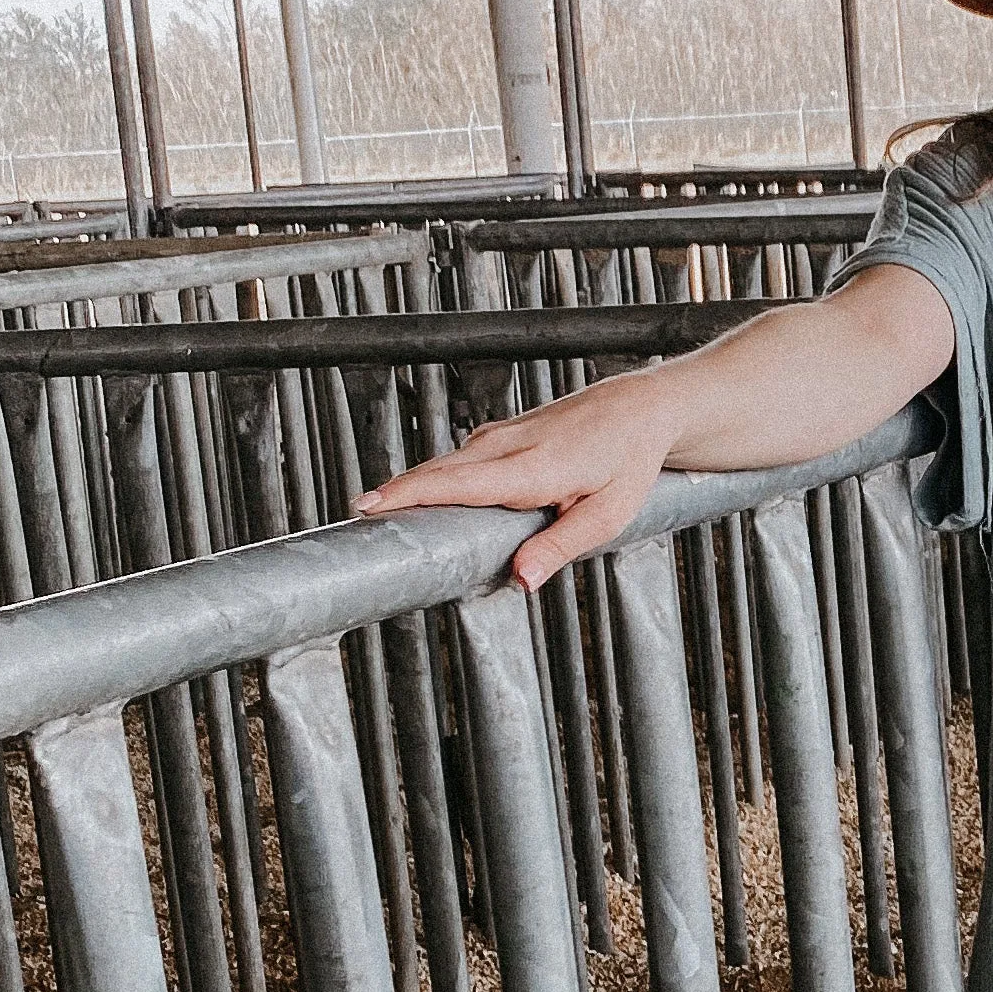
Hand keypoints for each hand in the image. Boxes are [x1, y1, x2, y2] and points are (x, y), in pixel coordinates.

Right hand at [353, 379, 674, 593]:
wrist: (638, 411)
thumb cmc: (626, 464)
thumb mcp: (606, 515)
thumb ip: (560, 546)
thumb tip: (521, 580)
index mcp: (531, 467)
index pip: (456, 483)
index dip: (408, 495)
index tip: (366, 509)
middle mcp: (505, 446)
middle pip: (435, 473)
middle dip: (393, 497)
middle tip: (353, 529)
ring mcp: (498, 437)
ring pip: (442, 466)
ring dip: (407, 489)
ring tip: (371, 520)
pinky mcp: (497, 437)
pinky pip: (455, 462)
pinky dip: (430, 480)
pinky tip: (414, 504)